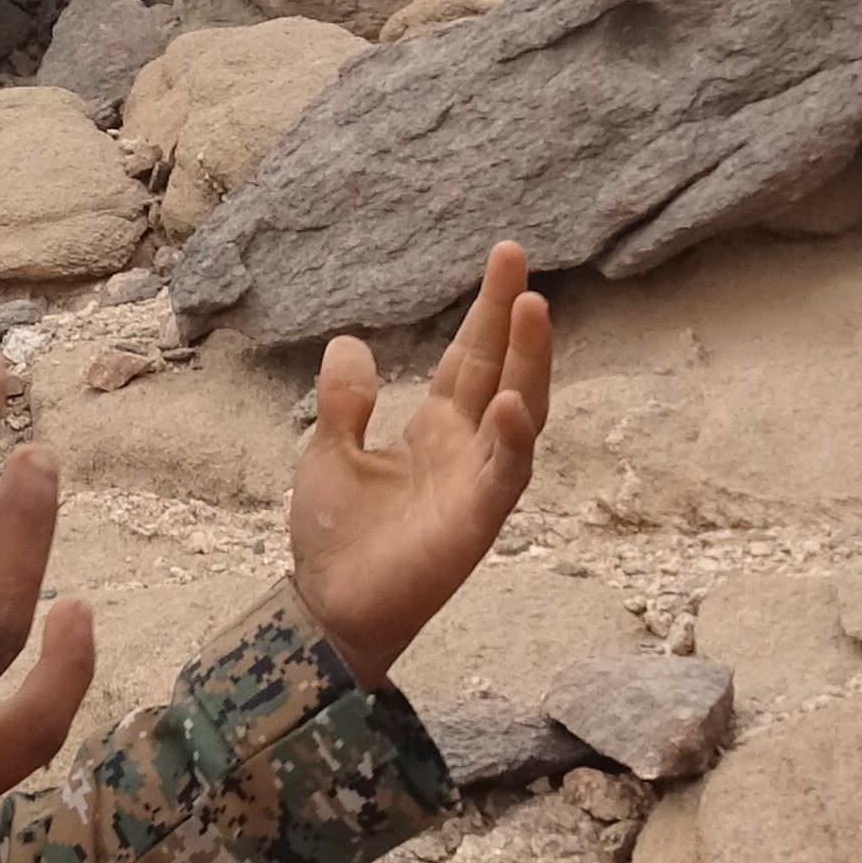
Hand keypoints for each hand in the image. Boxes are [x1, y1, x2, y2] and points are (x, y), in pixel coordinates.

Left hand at [290, 241, 553, 686]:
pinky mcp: (477, 520)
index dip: (487, 311)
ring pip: (520, 413)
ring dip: (530, 364)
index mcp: (435, 428)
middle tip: (517, 257)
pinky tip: (513, 403)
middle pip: (500, 369)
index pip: (470, 357)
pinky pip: (504, 474)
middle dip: (513, 317)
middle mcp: (467, 448)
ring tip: (534, 308)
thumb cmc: (336, 535)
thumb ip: (344, 399)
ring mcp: (478, 482)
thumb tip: (350, 341)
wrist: (329, 605)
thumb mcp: (327, 449)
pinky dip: (512, 440)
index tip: (506, 256)